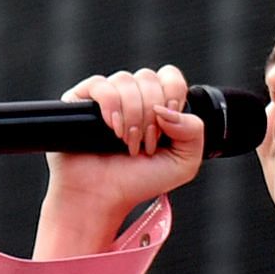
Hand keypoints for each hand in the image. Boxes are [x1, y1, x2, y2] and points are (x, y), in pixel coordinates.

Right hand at [42, 64, 206, 225]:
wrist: (104, 197)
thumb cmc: (140, 181)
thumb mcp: (184, 163)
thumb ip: (194, 131)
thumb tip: (166, 109)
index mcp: (158, 107)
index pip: (170, 77)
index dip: (173, 94)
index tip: (168, 125)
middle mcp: (133, 98)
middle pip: (149, 78)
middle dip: (152, 116)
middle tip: (147, 145)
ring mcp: (107, 97)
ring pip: (126, 80)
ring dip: (133, 116)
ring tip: (128, 144)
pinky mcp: (80, 99)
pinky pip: (100, 85)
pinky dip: (111, 106)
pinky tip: (113, 129)